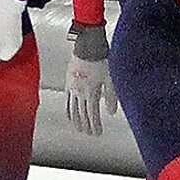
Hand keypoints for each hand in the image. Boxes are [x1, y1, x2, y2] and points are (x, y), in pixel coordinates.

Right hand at [65, 21, 116, 136]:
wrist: (88, 45)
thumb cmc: (102, 60)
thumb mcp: (111, 79)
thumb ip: (111, 97)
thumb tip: (111, 112)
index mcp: (91, 92)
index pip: (92, 114)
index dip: (95, 126)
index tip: (97, 134)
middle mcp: (80, 92)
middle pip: (82, 114)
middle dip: (87, 126)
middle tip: (90, 134)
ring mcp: (73, 88)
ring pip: (73, 109)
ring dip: (76, 120)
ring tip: (79, 128)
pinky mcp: (68, 82)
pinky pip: (67, 100)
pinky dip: (69, 109)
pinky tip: (70, 114)